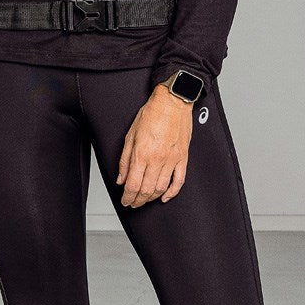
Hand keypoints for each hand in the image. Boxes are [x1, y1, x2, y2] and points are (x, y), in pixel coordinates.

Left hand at [116, 84, 193, 207]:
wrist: (172, 102)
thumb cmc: (151, 114)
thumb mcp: (130, 136)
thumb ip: (124, 160)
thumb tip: (121, 179)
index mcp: (142, 154)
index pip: (133, 185)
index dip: (127, 197)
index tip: (125, 201)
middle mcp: (157, 159)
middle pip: (146, 190)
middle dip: (137, 201)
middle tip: (132, 203)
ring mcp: (172, 159)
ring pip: (160, 188)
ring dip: (151, 198)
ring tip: (144, 200)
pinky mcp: (182, 158)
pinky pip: (179, 181)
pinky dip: (171, 192)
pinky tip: (164, 197)